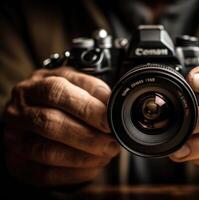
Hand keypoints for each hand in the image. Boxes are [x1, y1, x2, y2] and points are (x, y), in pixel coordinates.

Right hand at [3, 67, 119, 185]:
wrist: (37, 116)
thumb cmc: (63, 99)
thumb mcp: (77, 85)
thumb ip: (93, 91)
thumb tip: (113, 106)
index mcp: (36, 84)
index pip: (58, 92)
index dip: (87, 107)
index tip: (110, 119)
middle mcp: (19, 110)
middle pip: (50, 123)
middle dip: (87, 135)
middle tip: (112, 143)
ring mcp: (15, 138)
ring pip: (46, 151)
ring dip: (82, 156)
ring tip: (106, 154)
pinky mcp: (18, 164)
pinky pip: (45, 174)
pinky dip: (75, 172)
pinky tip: (94, 166)